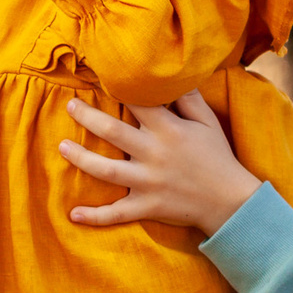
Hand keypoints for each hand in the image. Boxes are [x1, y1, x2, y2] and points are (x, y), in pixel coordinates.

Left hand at [57, 90, 262, 234]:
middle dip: (87, 117)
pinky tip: (73, 214)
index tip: (99, 79)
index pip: (137, 102)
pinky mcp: (146, 206)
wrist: (230, 201)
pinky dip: (94, 216)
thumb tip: (173, 76)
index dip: (117, 88)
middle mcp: (153, 153)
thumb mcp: (208, 122)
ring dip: (80, 158)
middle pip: (111, 131)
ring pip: (105, 170)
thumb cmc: (218, 157)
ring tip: (61, 147)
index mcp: (168, 129)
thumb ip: (189, 98)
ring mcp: (147, 182)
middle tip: (70, 107)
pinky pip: (116, 213)